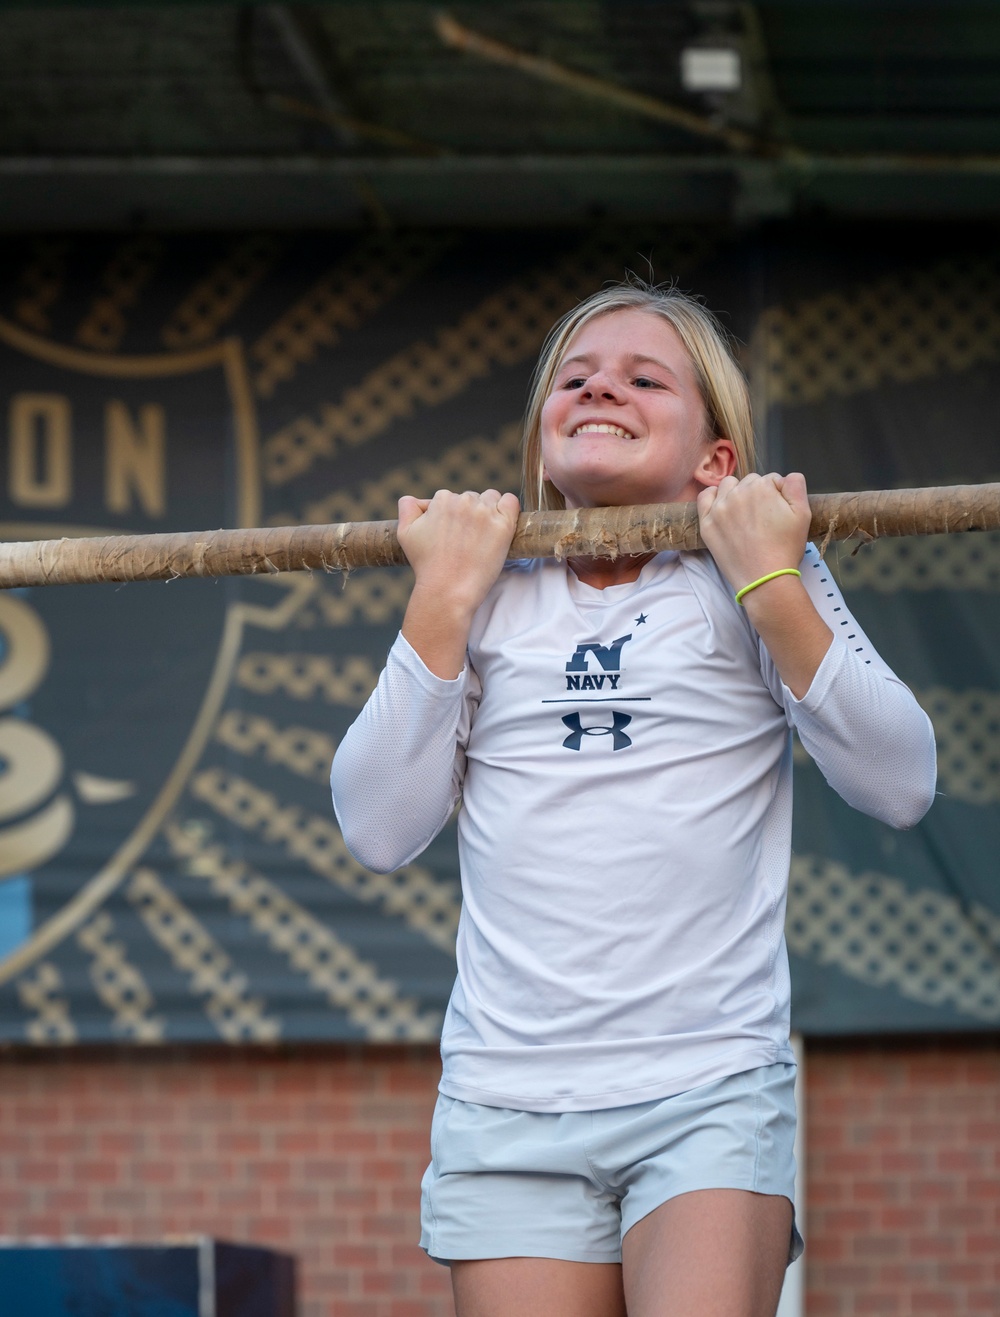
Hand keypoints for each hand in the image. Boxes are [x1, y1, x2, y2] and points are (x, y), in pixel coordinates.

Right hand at [399, 489, 519, 678]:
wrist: (447, 590)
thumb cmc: (426, 565)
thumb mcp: (405, 534)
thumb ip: (407, 509)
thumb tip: (412, 499)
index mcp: (441, 499)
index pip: (452, 497)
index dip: (453, 517)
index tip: (454, 536)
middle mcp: (464, 501)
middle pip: (472, 498)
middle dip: (471, 515)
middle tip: (467, 541)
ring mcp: (485, 513)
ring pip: (491, 499)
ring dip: (489, 511)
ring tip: (483, 537)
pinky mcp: (503, 525)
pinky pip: (511, 502)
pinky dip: (508, 508)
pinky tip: (502, 524)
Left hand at [696, 472, 810, 593]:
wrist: (764, 578)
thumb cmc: (786, 547)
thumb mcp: (803, 514)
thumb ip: (796, 486)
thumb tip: (785, 477)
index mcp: (762, 486)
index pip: (771, 480)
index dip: (777, 495)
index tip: (778, 512)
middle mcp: (738, 492)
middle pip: (749, 482)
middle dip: (757, 494)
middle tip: (763, 518)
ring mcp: (719, 507)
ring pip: (727, 486)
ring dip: (736, 493)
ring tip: (744, 514)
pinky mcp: (707, 523)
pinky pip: (705, 497)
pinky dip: (713, 498)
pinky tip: (722, 508)